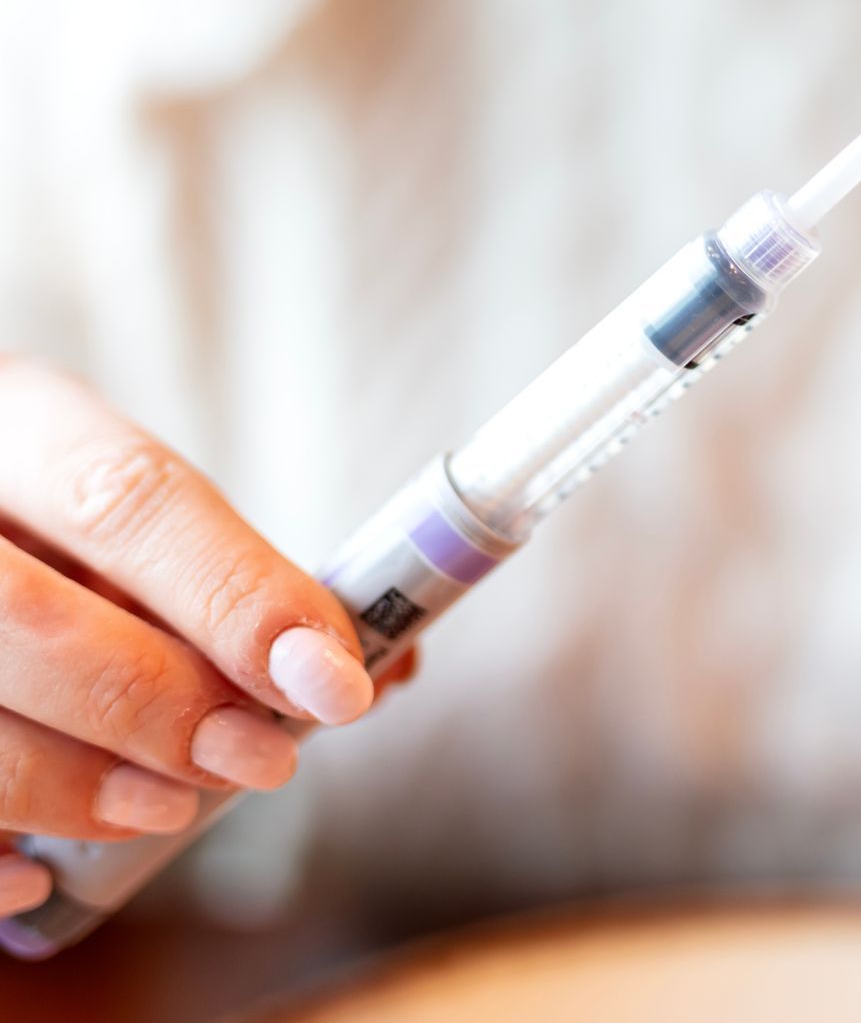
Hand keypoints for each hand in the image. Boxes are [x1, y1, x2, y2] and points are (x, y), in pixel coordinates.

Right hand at [0, 358, 376, 918]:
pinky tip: (39, 874)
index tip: (334, 684)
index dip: (239, 597)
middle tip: (260, 762)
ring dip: (73, 786)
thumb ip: (243, 585)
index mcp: (13, 420)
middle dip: (160, 707)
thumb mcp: (130, 520)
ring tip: (167, 807)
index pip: (129, 498)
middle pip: (27, 618)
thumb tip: (390, 666)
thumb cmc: (54, 536)